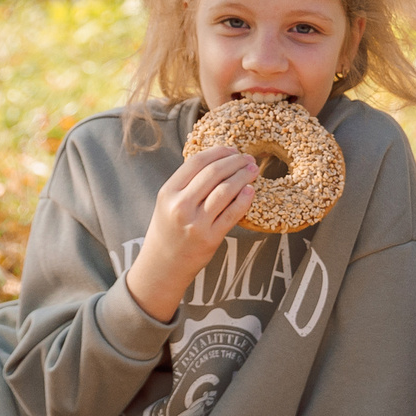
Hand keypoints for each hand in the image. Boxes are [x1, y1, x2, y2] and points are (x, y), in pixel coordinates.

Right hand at [125, 144, 256, 322]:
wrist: (162, 266)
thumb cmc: (168, 230)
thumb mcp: (168, 202)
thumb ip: (188, 183)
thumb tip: (220, 160)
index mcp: (168, 192)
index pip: (197, 162)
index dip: (219, 152)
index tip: (232, 149)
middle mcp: (180, 206)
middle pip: (214, 173)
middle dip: (235, 162)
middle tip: (248, 158)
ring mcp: (196, 223)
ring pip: (226, 190)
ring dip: (243, 176)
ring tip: (253, 170)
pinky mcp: (211, 238)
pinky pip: (233, 213)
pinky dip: (244, 199)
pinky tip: (251, 190)